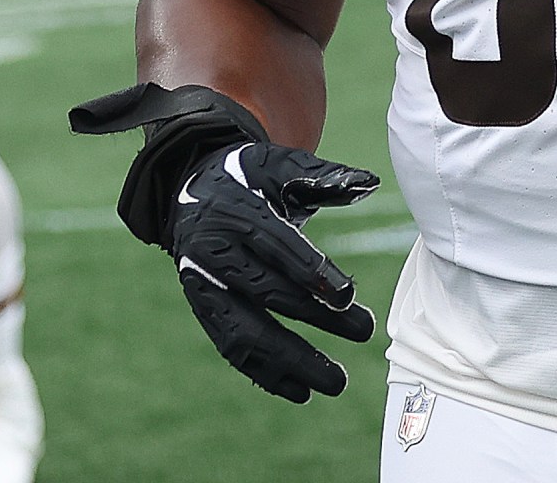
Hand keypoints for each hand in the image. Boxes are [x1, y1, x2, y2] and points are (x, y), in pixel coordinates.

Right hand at [172, 143, 379, 401]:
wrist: (189, 190)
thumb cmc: (247, 178)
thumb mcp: (278, 166)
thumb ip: (322, 177)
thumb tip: (368, 183)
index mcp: (235, 213)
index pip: (276, 247)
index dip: (312, 272)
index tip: (348, 296)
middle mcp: (214, 252)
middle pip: (266, 291)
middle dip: (317, 316)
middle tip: (365, 331)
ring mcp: (203, 286)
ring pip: (245, 332)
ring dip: (290, 361)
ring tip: (334, 382)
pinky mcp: (202, 311)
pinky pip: (231, 347)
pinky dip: (264, 373)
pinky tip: (301, 391)